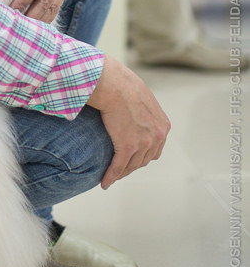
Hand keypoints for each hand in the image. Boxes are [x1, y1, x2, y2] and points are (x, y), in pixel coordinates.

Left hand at [8, 0, 81, 22]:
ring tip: (25, 33)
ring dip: (40, 21)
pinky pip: (58, 5)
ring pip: (53, 6)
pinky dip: (48, 16)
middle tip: (15, 28)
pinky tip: (38, 26)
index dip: (23, 0)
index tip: (10, 10)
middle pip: (45, 1)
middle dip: (30, 17)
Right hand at [87, 55, 170, 188]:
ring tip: (111, 176)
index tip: (132, 158)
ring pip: (131, 165)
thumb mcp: (143, 97)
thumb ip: (144, 110)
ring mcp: (143, 143)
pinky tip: (105, 182)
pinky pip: (118, 166)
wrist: (113, 84)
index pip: (155, 149)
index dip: (143, 155)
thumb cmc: (123, 84)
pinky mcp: (127, 147)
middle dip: (132, 165)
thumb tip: (136, 110)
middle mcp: (156, 137)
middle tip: (120, 168)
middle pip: (144, 159)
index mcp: (162, 126)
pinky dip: (111, 176)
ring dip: (121, 172)